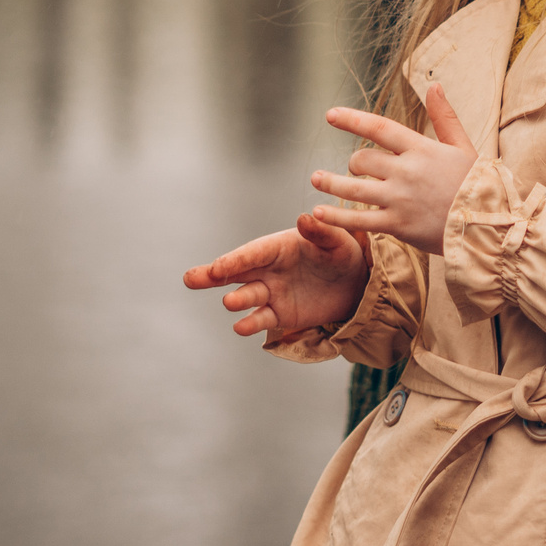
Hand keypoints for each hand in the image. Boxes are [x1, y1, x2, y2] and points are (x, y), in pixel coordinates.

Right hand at [182, 213, 368, 343]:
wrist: (354, 284)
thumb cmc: (341, 254)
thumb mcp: (337, 240)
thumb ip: (321, 231)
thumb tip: (304, 218)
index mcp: (276, 246)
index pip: (252, 253)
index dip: (235, 260)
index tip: (218, 268)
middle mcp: (267, 269)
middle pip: (235, 272)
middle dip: (213, 275)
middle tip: (191, 279)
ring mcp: (270, 292)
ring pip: (246, 296)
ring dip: (236, 300)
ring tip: (229, 302)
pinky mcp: (279, 314)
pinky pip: (261, 319)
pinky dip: (250, 323)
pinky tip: (241, 327)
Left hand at [309, 83, 478, 256]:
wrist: (489, 224)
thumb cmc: (478, 185)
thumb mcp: (464, 146)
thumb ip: (445, 117)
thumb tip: (435, 85)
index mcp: (422, 149)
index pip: (379, 128)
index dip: (352, 120)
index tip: (330, 115)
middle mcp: (406, 172)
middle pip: (363, 160)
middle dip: (354, 163)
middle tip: (354, 168)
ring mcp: (400, 199)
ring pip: (353, 188)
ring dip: (330, 182)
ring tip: (316, 178)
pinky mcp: (397, 225)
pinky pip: (358, 219)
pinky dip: (336, 216)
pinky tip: (318, 212)